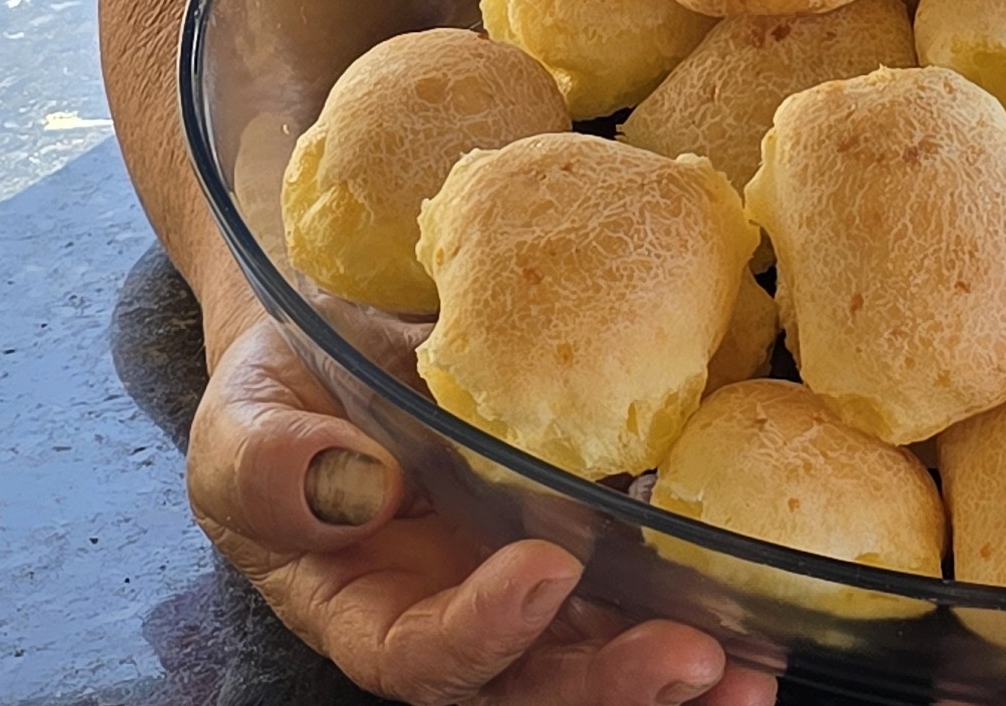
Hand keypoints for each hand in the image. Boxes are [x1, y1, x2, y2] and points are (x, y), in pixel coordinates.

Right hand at [193, 313, 775, 705]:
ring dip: (678, 670)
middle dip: (614, 684)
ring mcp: (522, 585)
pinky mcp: (583, 533)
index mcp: (363, 614)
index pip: (422, 657)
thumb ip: (269, 466)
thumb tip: (354, 482)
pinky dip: (701, 595)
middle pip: (534, 686)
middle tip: (694, 659)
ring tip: (753, 670)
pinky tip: (767, 598)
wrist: (341, 334)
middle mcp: (453, 621)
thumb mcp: (238, 425)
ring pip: (601, 655)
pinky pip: (640, 581)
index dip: (482, 632)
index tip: (541, 571)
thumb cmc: (279, 396)